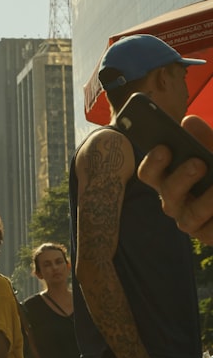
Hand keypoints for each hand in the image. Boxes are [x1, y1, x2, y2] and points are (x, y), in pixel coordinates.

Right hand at [138, 115, 212, 243]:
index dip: (154, 162)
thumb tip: (188, 121)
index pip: (150, 172)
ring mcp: (189, 220)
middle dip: (182, 177)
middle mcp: (173, 201)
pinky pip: (212, 230)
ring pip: (191, 214)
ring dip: (207, 200)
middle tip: (198, 163)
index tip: (165, 148)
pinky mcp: (207, 235)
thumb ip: (205, 139)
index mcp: (168, 178)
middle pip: (168, 191)